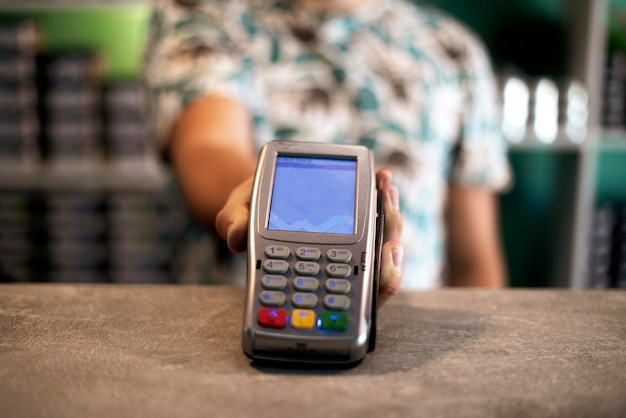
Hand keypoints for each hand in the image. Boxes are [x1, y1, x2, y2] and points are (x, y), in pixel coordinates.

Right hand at [215, 169, 402, 307]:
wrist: (254, 192)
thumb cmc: (248, 212)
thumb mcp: (237, 214)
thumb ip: (235, 223)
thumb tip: (235, 237)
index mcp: (318, 277)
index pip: (354, 293)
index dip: (376, 284)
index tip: (385, 264)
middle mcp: (339, 265)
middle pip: (378, 270)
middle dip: (390, 252)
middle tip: (391, 232)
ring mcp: (349, 243)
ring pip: (382, 242)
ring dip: (391, 216)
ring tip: (388, 190)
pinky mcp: (354, 219)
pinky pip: (376, 214)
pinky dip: (382, 196)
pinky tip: (382, 177)